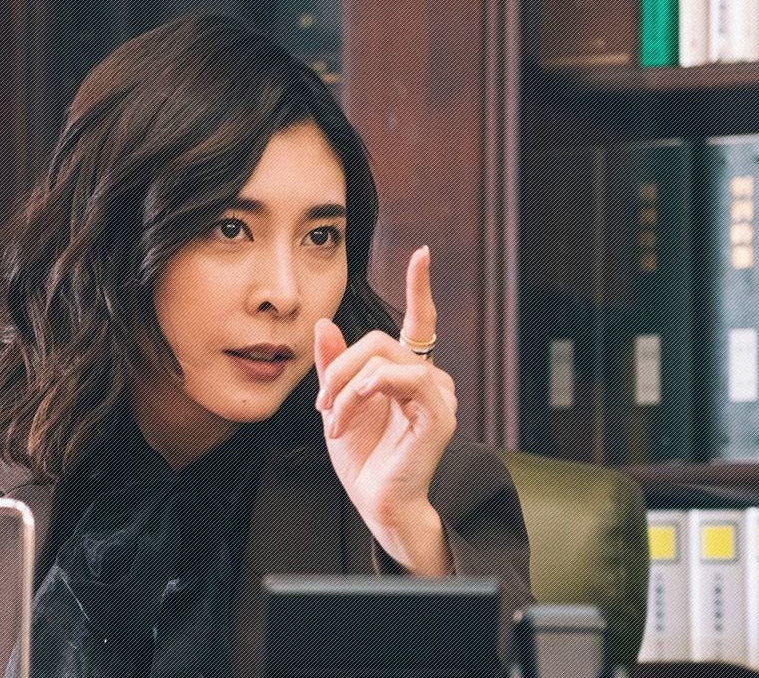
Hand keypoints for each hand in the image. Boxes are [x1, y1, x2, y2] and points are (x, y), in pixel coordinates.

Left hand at [313, 245, 457, 574]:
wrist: (375, 504)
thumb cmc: (362, 459)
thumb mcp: (336, 404)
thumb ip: (333, 366)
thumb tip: (325, 323)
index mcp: (406, 375)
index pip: (419, 323)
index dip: (420, 288)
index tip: (422, 254)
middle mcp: (427, 380)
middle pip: (377, 341)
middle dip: (338, 368)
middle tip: (319, 404)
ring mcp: (438, 396)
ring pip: (384, 360)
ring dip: (347, 387)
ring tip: (333, 421)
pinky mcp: (438, 416)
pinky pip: (405, 379)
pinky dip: (371, 387)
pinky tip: (355, 409)